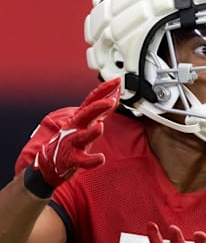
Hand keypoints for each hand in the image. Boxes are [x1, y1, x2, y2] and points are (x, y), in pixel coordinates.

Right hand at [25, 79, 120, 195]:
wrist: (50, 162)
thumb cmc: (72, 139)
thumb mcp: (86, 122)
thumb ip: (101, 110)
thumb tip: (115, 96)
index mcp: (80, 118)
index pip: (92, 100)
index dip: (104, 89)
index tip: (117, 80)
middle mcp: (75, 127)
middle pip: (86, 114)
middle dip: (98, 107)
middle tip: (111, 101)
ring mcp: (72, 142)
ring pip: (82, 136)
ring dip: (91, 132)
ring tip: (100, 127)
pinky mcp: (71, 159)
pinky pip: (81, 160)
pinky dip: (91, 160)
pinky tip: (100, 159)